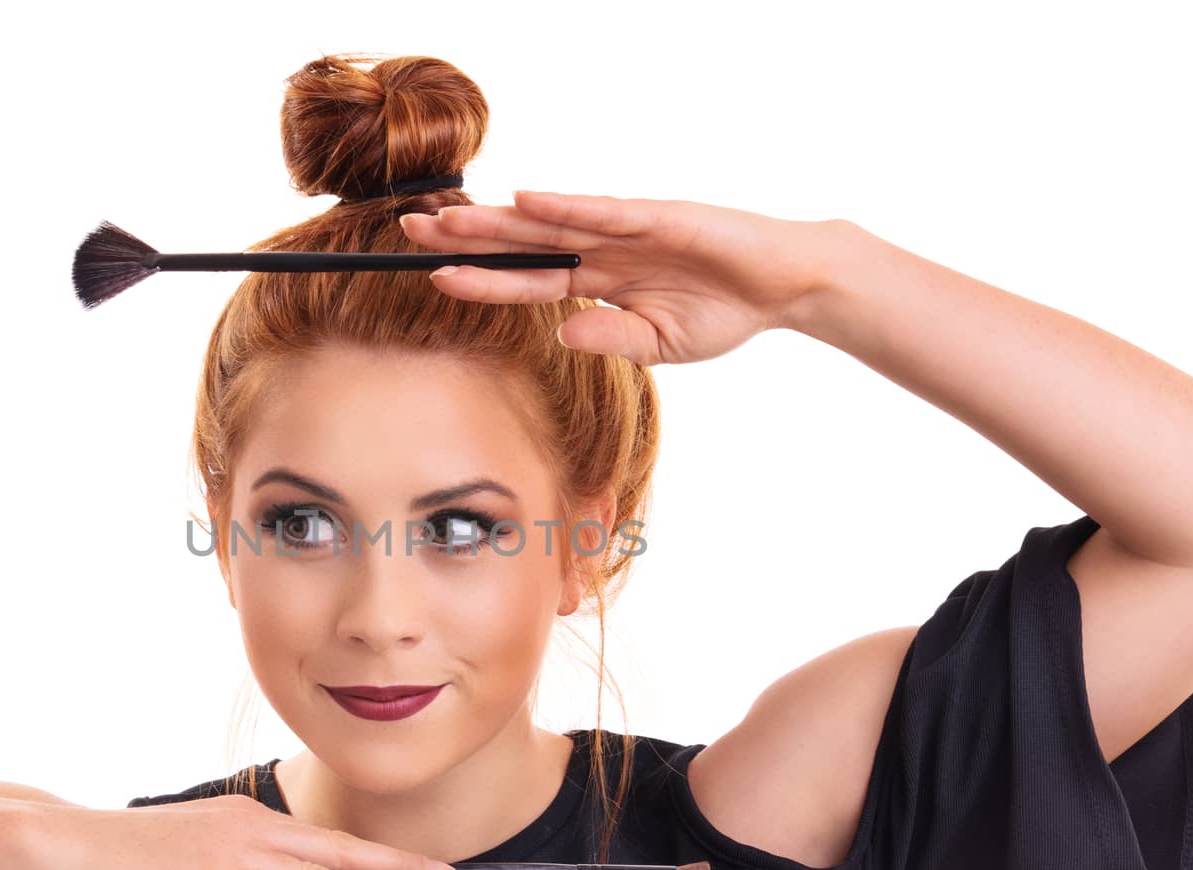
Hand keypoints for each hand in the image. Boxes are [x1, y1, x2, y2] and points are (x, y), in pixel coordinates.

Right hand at [29, 793, 454, 869]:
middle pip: (340, 852)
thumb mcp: (192, 846)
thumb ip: (234, 857)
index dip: (375, 855)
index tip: (414, 864)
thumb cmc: (126, 853)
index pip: (326, 839)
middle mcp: (252, 829)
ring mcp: (236, 857)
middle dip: (396, 867)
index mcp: (249, 818)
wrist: (70, 845)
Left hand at [398, 190, 840, 366]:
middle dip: (466, 237)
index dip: (480, 278)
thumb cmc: (722, 312)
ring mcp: (626, 230)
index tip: (432, 275)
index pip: (524, 280)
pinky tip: (527, 201)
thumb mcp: (658, 345)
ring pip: (549, 222)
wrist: (783, 287)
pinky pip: (604, 212)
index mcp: (596, 282)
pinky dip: (566, 206)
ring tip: (449, 216)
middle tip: (409, 229)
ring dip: (499, 219)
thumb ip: (610, 338)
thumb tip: (562, 334)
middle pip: (520, 242)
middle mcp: (600, 250)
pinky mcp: (658, 217)